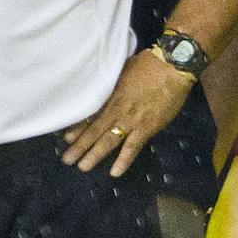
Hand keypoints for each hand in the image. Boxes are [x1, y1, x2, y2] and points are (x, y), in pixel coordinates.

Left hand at [63, 49, 193, 175]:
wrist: (172, 68)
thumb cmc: (147, 64)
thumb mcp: (121, 69)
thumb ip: (111, 81)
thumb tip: (102, 83)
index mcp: (110, 95)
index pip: (89, 115)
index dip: (77, 128)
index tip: (65, 139)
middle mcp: (116, 110)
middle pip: (94, 131)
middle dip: (79, 146)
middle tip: (66, 160)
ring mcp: (130, 121)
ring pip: (108, 141)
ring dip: (94, 155)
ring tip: (82, 167)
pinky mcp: (146, 128)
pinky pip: (132, 147)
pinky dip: (123, 160)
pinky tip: (114, 173)